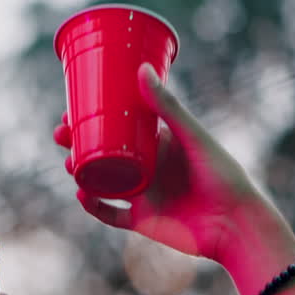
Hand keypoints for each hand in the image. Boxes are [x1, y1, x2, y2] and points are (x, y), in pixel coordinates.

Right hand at [54, 63, 278, 263]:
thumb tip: (140, 69)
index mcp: (161, 142)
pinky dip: (95, 207)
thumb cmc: (222, 175)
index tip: (72, 106)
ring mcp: (145, 194)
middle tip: (60, 133)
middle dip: (78, 142)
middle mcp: (150, 167)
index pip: (121, 124)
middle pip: (105, 151)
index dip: (95, 115)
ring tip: (70, 163)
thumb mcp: (192, 137)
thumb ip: (168, 106)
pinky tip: (81, 195)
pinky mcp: (143, 221)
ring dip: (82, 171)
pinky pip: (111, 214)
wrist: (234, 225)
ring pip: (103, 181)